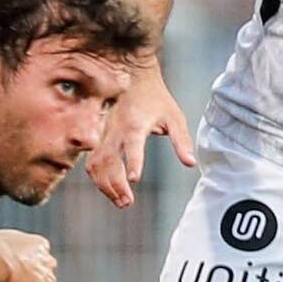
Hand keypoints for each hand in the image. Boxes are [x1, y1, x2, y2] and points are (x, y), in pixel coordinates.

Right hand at [88, 54, 198, 210]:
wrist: (133, 79)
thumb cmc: (157, 100)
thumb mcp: (175, 117)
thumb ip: (181, 141)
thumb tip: (191, 164)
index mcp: (136, 124)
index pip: (133, 145)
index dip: (133, 162)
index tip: (135, 180)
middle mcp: (115, 130)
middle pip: (109, 160)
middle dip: (116, 184)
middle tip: (128, 202)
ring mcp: (104, 135)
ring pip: (96, 164)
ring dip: (105, 185)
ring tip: (121, 201)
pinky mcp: (99, 138)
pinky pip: (92, 161)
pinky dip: (97, 178)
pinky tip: (108, 189)